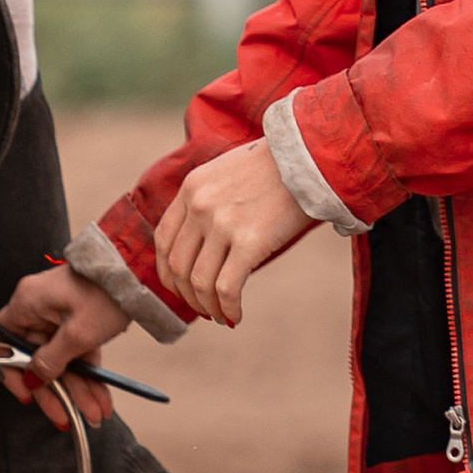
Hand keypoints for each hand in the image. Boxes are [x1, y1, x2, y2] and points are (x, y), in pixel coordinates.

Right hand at [0, 263, 130, 432]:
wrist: (141, 271)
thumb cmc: (106, 291)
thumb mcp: (78, 334)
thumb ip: (51, 361)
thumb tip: (34, 379)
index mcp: (27, 303)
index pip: (2, 342)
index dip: (10, 370)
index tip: (27, 393)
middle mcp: (39, 308)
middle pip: (36, 359)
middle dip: (55, 391)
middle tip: (66, 417)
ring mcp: (60, 314)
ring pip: (62, 360)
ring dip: (78, 389)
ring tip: (94, 414)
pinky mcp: (80, 319)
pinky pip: (78, 352)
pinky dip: (89, 374)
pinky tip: (100, 398)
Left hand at [152, 139, 313, 325]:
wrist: (309, 157)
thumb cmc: (274, 168)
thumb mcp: (225, 173)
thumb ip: (207, 201)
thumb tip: (202, 244)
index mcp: (190, 188)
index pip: (163, 241)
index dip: (167, 273)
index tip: (179, 289)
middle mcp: (199, 206)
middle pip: (178, 266)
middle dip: (187, 296)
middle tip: (203, 309)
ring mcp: (222, 224)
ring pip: (199, 282)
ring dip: (207, 307)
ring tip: (220, 315)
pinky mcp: (249, 241)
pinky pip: (226, 288)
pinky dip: (228, 308)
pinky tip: (236, 315)